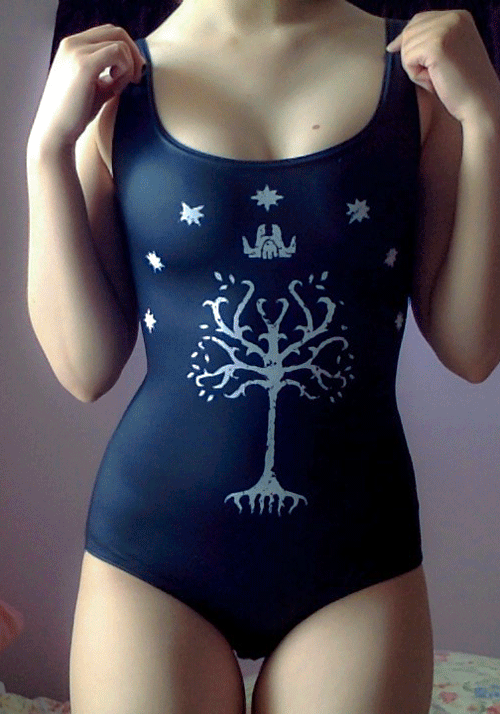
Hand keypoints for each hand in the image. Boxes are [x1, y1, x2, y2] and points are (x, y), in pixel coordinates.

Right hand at [28, 24, 145, 153]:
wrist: (56, 131)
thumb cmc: (76, 114)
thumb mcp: (96, 87)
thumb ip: (110, 73)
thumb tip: (134, 66)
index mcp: (72, 46)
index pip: (108, 33)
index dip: (127, 50)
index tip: (132, 75)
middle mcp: (72, 43)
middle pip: (116, 32)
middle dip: (134, 54)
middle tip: (137, 79)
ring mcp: (76, 51)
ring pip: (120, 43)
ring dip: (128, 67)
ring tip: (118, 88)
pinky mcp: (84, 64)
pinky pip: (118, 53)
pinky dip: (125, 70)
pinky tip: (116, 87)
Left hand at [386, 10, 499, 123]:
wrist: (479, 103)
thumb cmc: (460, 85)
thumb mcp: (447, 55)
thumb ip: (429, 41)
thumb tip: (393, 43)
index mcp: (459, 16)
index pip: (419, 19)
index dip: (404, 37)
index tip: (391, 49)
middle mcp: (454, 17)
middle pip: (409, 32)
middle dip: (411, 57)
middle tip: (432, 75)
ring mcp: (446, 29)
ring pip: (406, 47)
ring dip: (414, 68)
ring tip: (435, 78)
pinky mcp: (436, 46)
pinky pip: (407, 59)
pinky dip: (415, 75)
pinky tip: (433, 81)